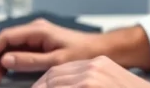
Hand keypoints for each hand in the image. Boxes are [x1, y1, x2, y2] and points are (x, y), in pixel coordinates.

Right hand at [0, 18, 103, 84]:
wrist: (102, 50)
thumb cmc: (84, 53)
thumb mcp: (55, 61)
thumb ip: (29, 61)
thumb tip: (6, 60)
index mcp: (38, 30)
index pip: (5, 37)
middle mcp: (36, 30)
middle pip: (6, 42)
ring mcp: (38, 36)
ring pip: (12, 47)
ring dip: (2, 61)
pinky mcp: (42, 43)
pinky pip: (21, 50)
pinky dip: (12, 61)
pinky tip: (10, 72)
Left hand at [32, 56, 149, 87]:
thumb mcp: (110, 83)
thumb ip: (91, 83)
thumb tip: (75, 83)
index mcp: (99, 65)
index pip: (62, 70)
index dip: (44, 82)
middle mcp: (94, 67)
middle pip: (54, 76)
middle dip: (39, 87)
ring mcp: (91, 78)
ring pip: (54, 83)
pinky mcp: (88, 86)